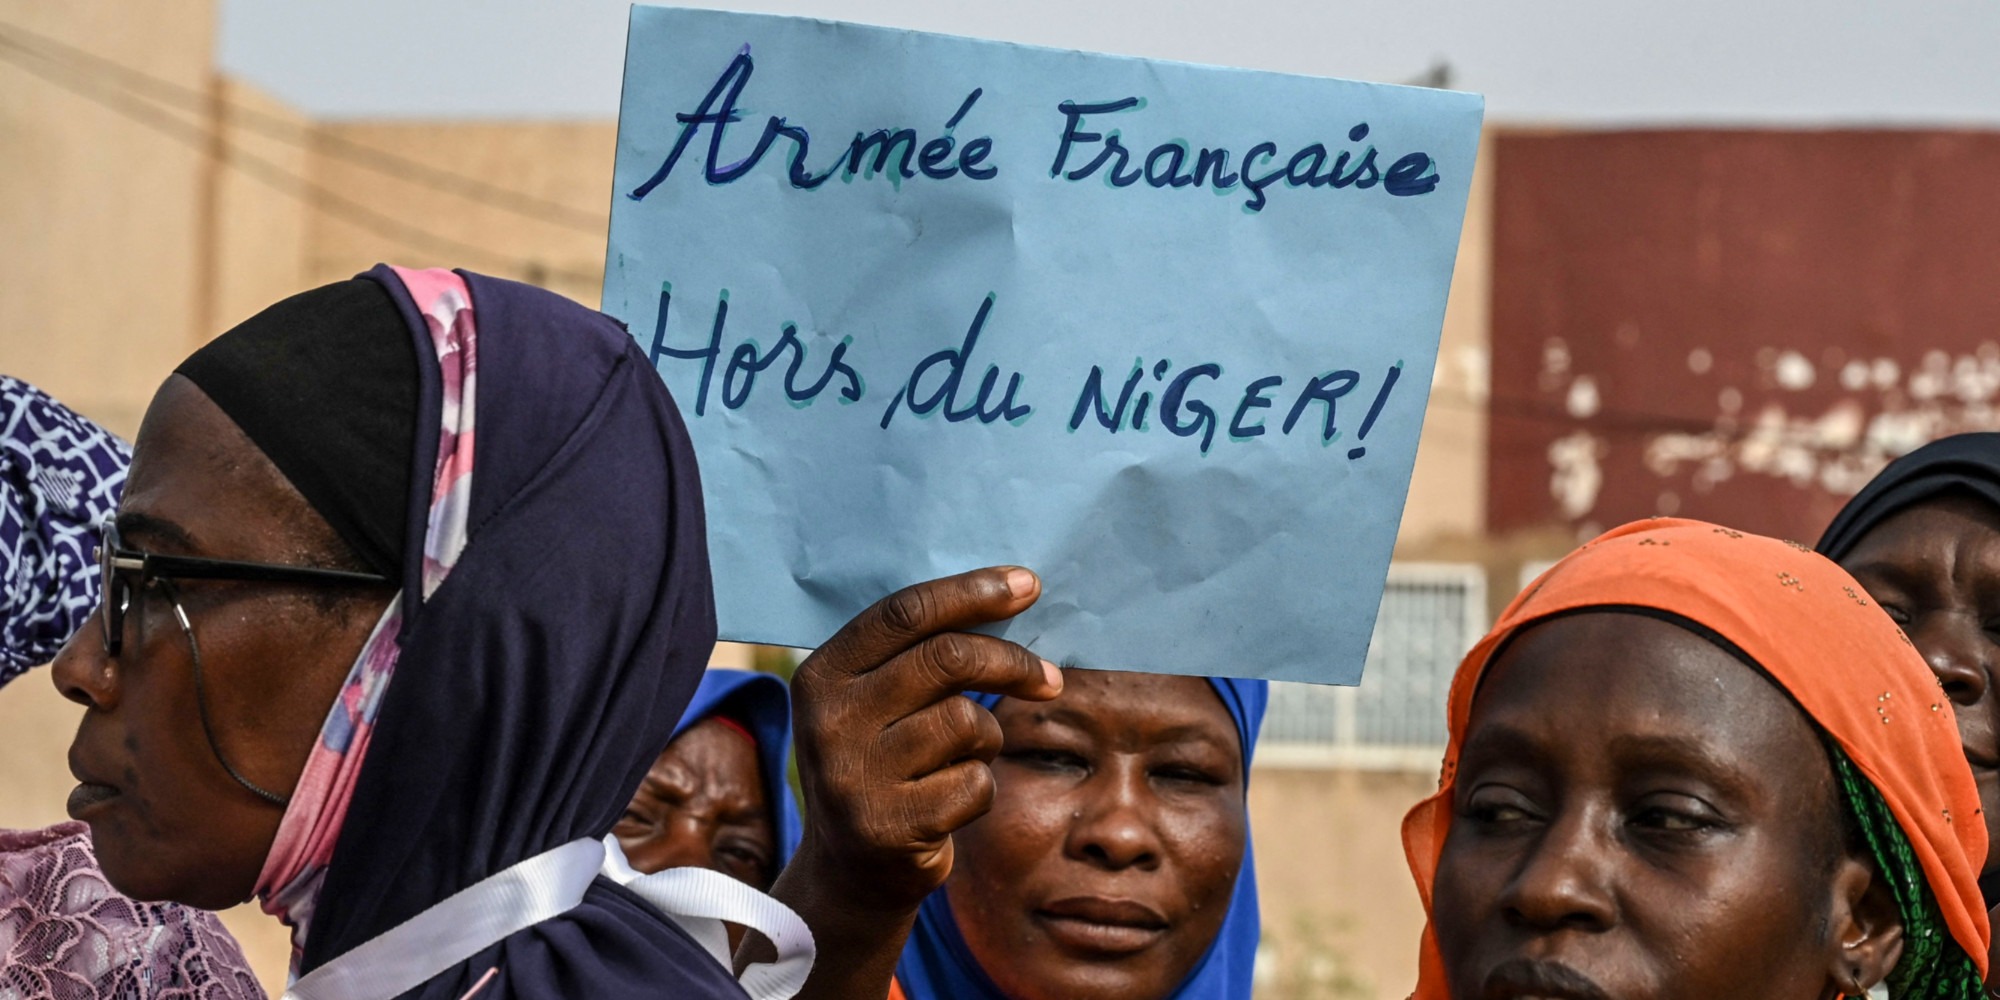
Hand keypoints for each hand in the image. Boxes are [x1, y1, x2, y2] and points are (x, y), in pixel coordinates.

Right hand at [788, 565, 1061, 914]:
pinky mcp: (892, 826)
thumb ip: (915, 655)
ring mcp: (856, 776)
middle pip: (946, 660)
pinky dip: (980, 789)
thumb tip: (1010, 594)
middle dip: (1011, 662)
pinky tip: (949, 804)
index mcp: (822, 675)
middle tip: (1049, 676)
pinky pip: (976, 783)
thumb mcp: (872, 704)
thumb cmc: (882, 764)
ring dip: (987, 740)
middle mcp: (829, 721)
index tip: (1028, 584)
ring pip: (968, 723)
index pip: (906, 614)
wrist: (850, 872)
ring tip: (961, 761)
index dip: (973, 592)